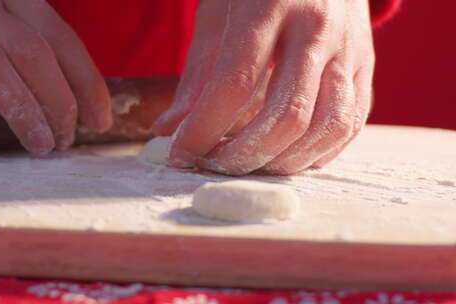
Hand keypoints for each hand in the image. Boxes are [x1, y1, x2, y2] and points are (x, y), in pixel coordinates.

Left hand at [153, 0, 374, 174]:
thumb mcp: (217, 15)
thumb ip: (197, 75)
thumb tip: (169, 130)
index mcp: (271, 3)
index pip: (234, 83)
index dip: (204, 129)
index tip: (180, 154)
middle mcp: (317, 27)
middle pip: (287, 115)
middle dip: (244, 155)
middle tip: (214, 166)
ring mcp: (350, 49)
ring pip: (328, 127)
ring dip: (284, 162)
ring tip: (249, 166)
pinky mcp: (367, 67)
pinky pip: (351, 123)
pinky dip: (317, 152)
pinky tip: (286, 156)